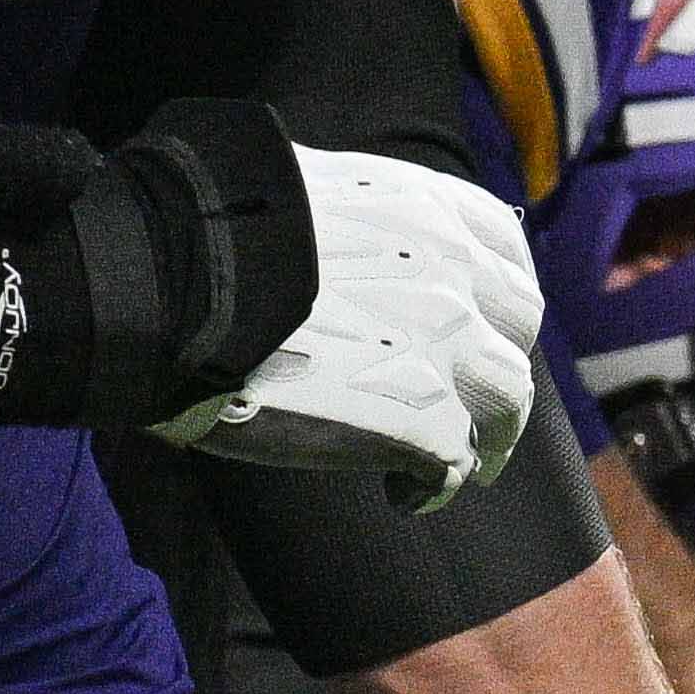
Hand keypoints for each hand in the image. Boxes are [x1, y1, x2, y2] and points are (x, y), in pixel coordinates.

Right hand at [159, 140, 542, 506]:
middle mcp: (453, 276)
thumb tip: (332, 243)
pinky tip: (403, 495)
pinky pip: (452, 466)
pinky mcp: (418, 422)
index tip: (486, 320)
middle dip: (499, 364)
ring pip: (505, 402)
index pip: (501, 248)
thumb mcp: (304, 198)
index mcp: (425, 213)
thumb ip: (349, 221)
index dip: (495, 292)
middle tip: (482, 403)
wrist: (177, 285)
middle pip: (517, 328)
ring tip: (462, 464)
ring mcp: (445, 351)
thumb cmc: (210, 237)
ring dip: (487, 436)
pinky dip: (433, 486)